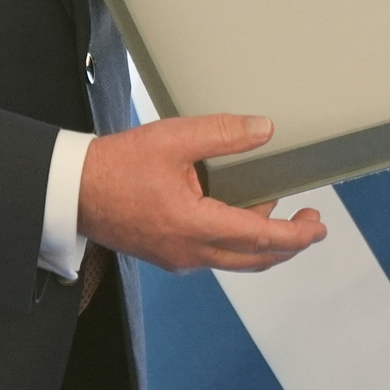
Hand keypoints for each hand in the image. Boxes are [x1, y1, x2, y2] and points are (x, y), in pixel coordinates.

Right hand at [78, 113, 327, 272]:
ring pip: (234, 259)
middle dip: (288, 244)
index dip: (294, 236)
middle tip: (311, 224)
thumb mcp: (174, 139)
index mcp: (194, 227)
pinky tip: (240, 213)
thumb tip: (265, 130)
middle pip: (253, 258)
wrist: (72, 190)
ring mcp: (177, 257)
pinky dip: (237, 240)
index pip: (259, 238)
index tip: (317, 228)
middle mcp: (189, 253)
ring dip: (262, 242)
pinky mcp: (167, 253)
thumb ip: (223, 134)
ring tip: (279, 212)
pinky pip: (214, 254)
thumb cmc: (118, 165)